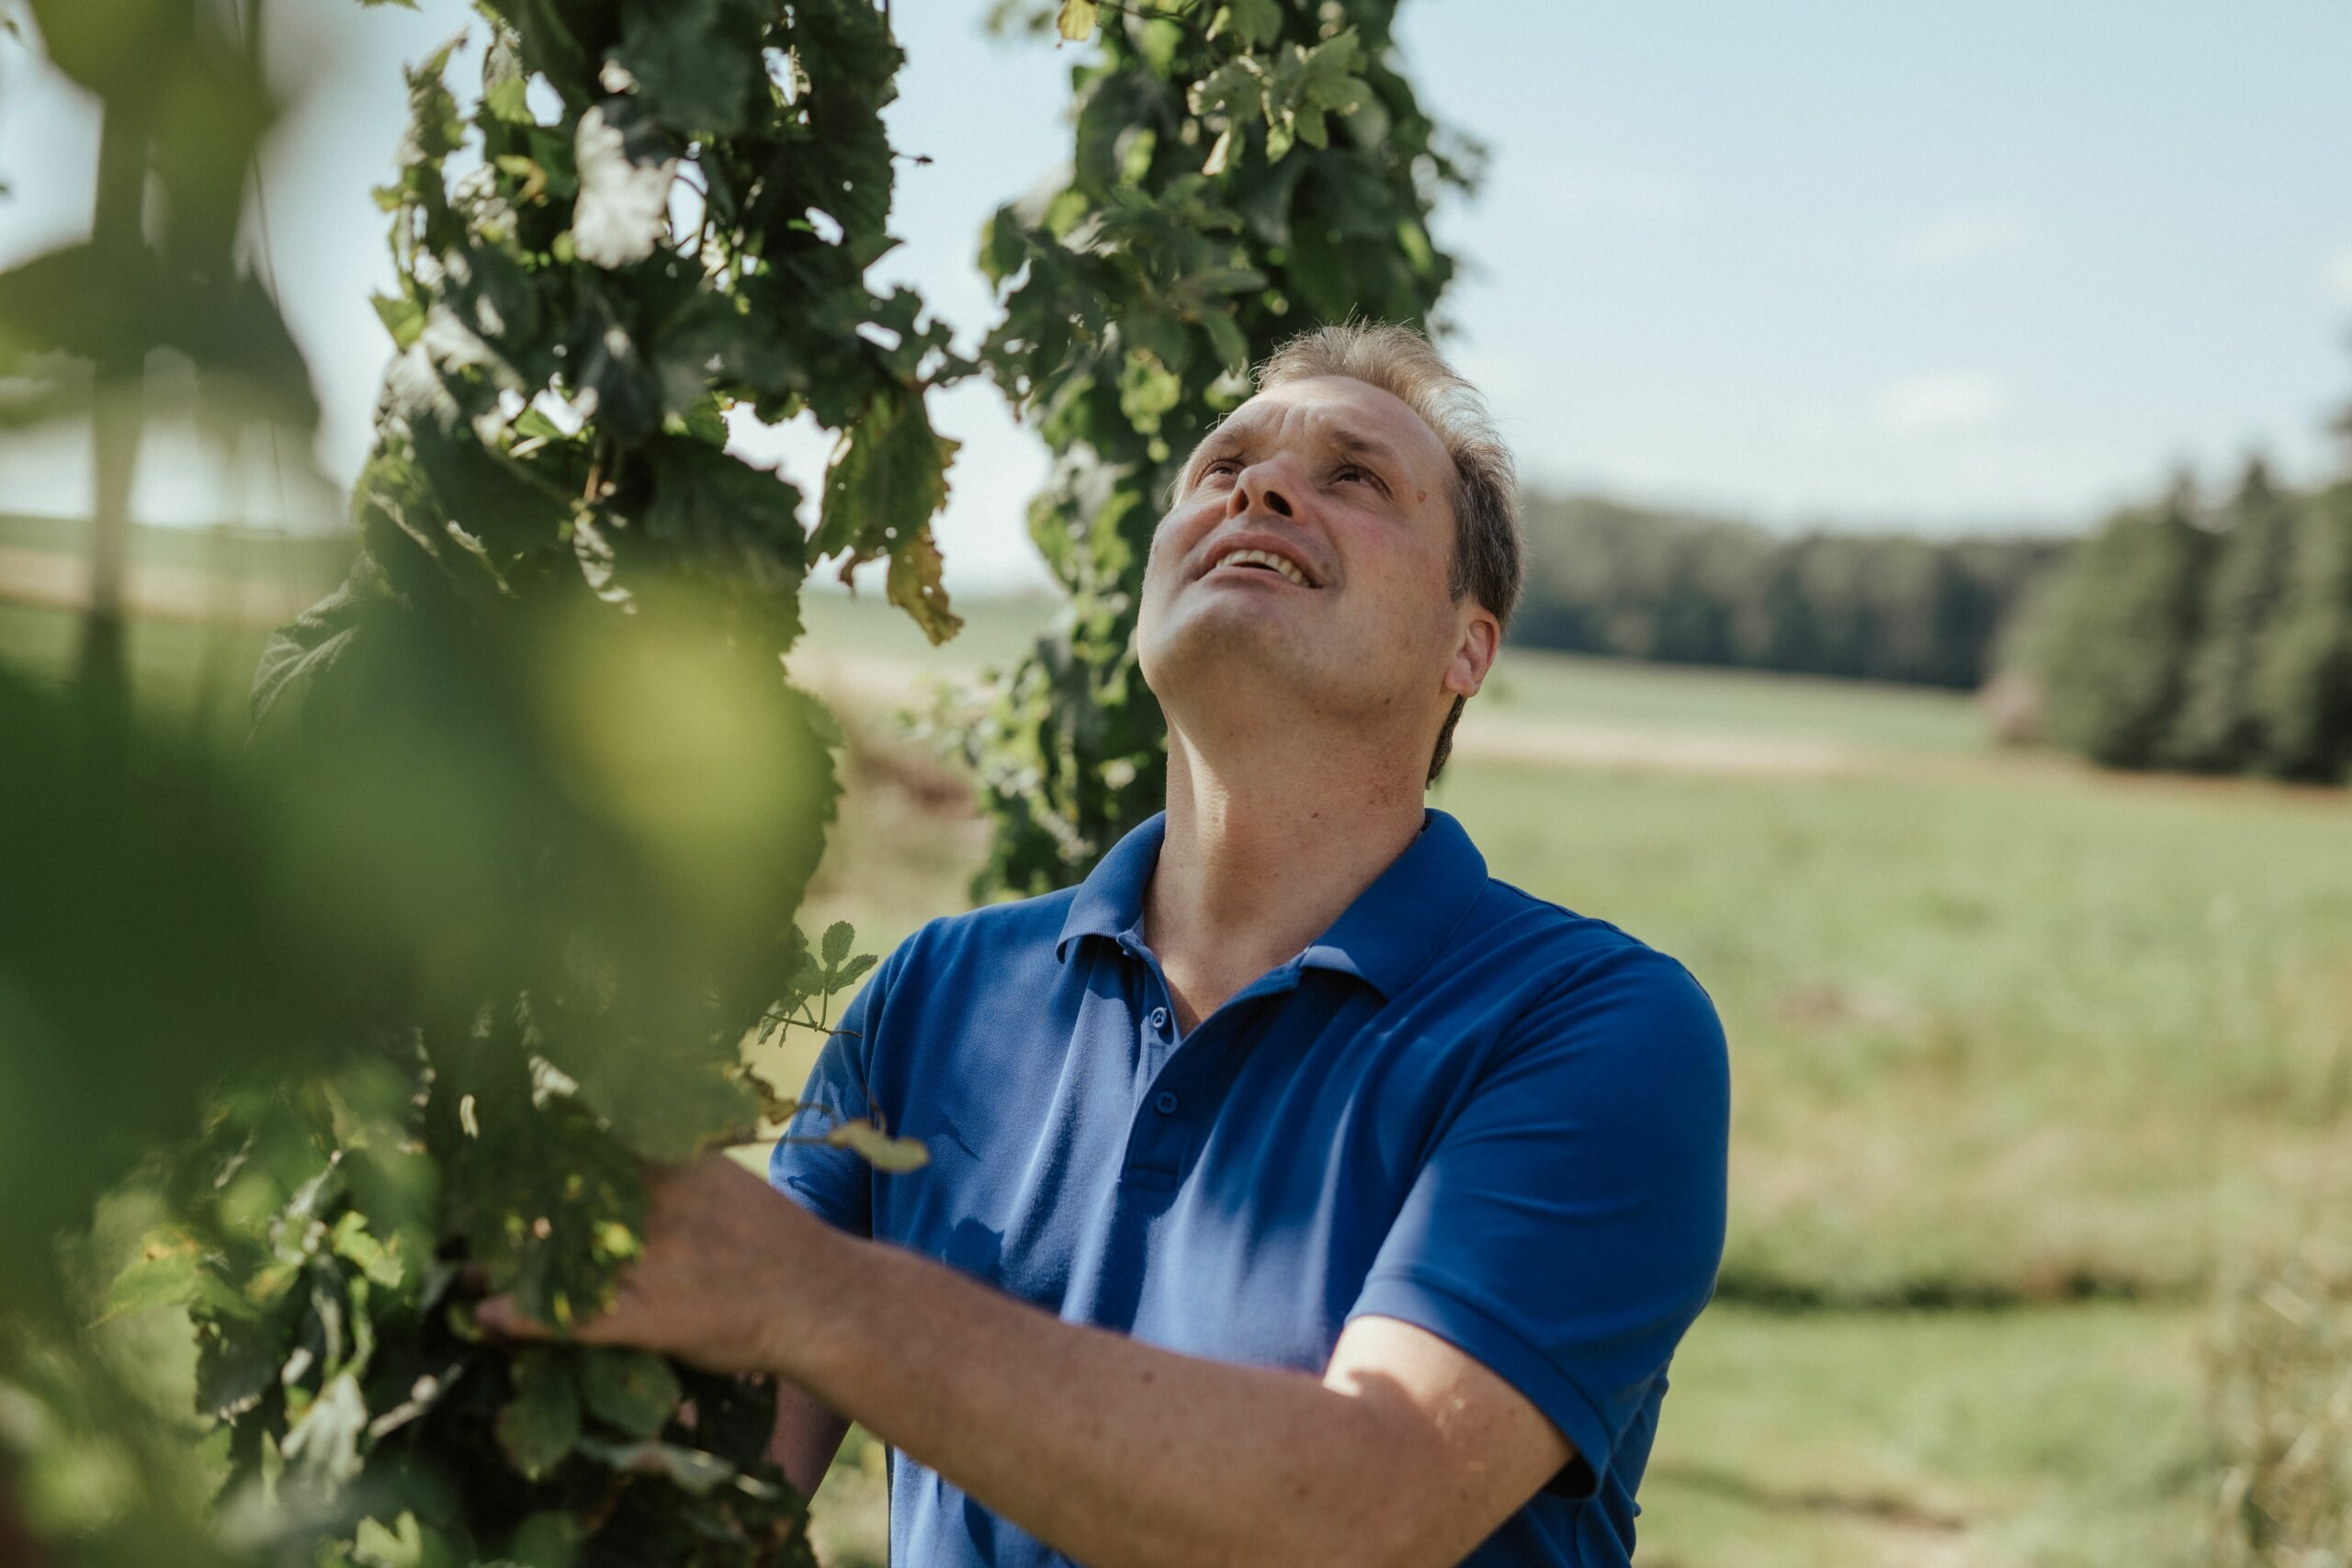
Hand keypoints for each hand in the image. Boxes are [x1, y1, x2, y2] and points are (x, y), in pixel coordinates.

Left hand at [476, 1151, 823, 1377]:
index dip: (526, 1139)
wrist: (826, 1302)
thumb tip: (610, 1130)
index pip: (580, 1135)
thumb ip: (669, 1160)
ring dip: (493, 1264)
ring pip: (545, 1256)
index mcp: (670, 1162)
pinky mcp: (643, 1316)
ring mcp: (646, 1259)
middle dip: (497, 1203)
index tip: (483, 1140)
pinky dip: (516, 1318)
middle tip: (457, 1211)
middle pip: (550, 1192)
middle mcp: (652, 1202)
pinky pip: (562, 1317)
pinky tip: (485, 1320)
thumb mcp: (721, 1178)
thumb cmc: (775, 1241)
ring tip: (462, 1270)